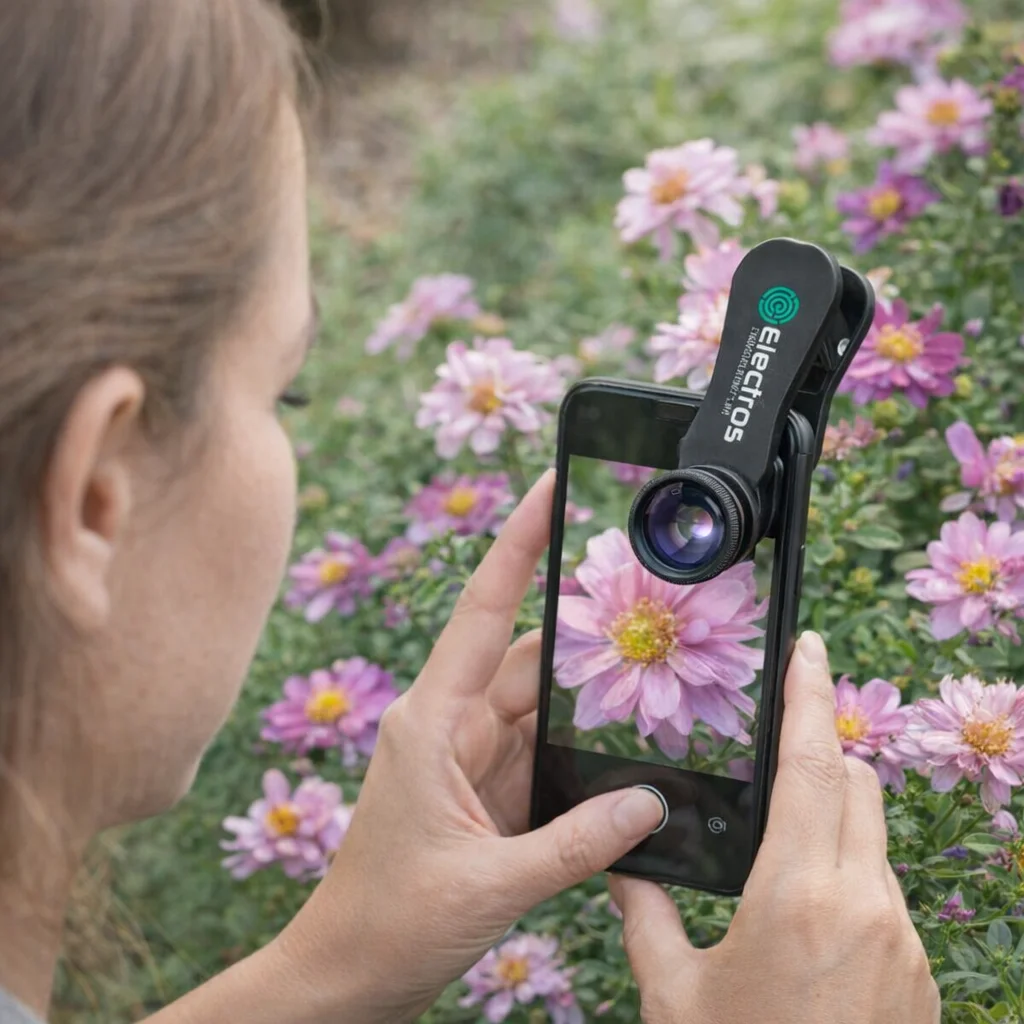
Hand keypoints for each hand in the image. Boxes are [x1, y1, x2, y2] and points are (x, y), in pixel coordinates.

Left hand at [280, 470, 665, 1021]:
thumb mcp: (492, 884)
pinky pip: (543, 751)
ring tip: (655, 678)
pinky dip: (580, 749)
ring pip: (541, 705)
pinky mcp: (486, 791)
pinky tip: (625, 751)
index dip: (519, 542)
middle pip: (528, 657)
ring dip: (588, 699)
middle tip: (651, 601)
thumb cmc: (389, 924)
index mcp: (432, 721)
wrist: (346, 977)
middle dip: (587, 633)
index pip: (482, 609)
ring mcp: (470, 758)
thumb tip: (650, 802)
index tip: (551, 486)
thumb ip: (578, 844)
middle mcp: (450, 725)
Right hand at [609, 631, 939, 1023]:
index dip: (810, 694)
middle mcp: (866, 904)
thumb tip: (621, 862)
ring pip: (873, 835)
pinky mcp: (921, 974)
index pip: (812, 762)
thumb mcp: (672, 994)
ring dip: (834, 817)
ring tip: (780, 851)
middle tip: (778, 742)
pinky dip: (850, 874)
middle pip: (856, 782)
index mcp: (798, 894)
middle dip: (820, 749)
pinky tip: (807, 922)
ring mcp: (903, 940)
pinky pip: (886, 890)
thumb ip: (643, 914)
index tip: (809, 645)